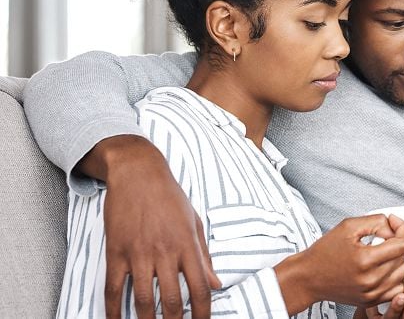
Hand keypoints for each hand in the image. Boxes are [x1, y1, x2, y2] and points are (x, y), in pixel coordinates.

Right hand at [81, 135, 220, 318]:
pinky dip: (113, 309)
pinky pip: (113, 288)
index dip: (203, 312)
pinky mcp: (116, 251)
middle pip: (173, 300)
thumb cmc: (169, 196)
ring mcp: (139, 253)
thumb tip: (217, 284)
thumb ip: (204, 256)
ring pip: (143, 299)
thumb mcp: (194, 222)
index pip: (201, 288)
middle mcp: (165, 252)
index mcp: (188, 245)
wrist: (138, 173)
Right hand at [276, 214, 403, 313]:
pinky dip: (395, 277)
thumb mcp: (348, 226)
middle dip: (398, 242)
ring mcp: (372, 293)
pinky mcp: (371, 301)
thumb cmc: (324, 252)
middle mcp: (371, 280)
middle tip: (383, 237)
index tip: (394, 223)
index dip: (402, 229)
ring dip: (397, 260)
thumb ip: (376, 222)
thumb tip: (394, 226)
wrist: (308, 277)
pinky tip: (384, 268)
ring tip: (383, 253)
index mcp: (366, 260)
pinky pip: (397, 289)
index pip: (403, 244)